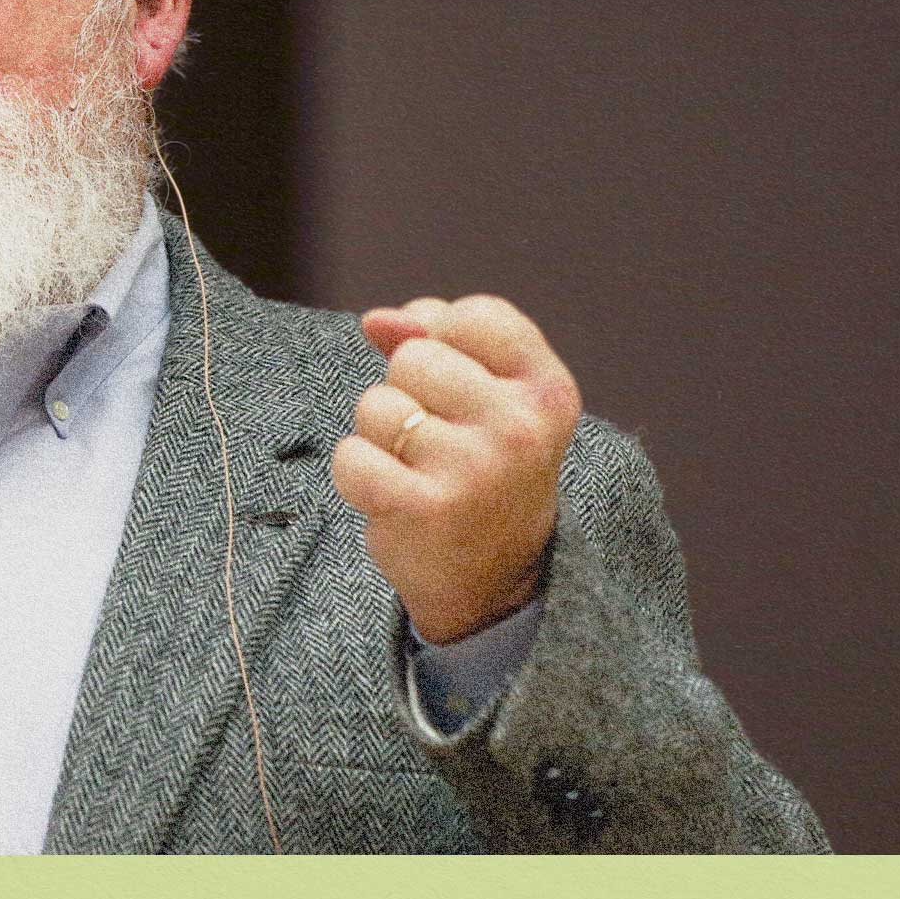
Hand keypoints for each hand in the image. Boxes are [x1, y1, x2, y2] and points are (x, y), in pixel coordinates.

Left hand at [330, 295, 580, 643]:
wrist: (492, 582)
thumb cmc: (484, 470)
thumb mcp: (489, 398)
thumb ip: (436, 340)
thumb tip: (377, 320)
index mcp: (548, 391)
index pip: (472, 316)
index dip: (444, 341)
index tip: (460, 389)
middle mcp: (520, 426)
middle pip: (413, 357)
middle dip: (407, 394)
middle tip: (439, 443)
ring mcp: (475, 467)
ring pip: (376, 405)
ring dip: (380, 438)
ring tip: (418, 471)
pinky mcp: (425, 507)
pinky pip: (351, 455)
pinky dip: (356, 475)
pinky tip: (392, 498)